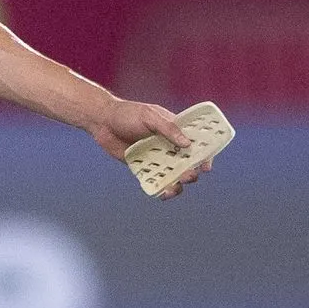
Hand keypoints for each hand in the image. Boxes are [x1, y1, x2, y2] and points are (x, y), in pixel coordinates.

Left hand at [88, 97, 212, 198]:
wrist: (103, 122)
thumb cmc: (128, 114)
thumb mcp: (149, 116)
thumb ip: (168, 129)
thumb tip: (187, 144)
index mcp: (175, 131)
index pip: (196, 144)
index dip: (205, 155)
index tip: (206, 165)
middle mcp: (169, 146)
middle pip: (187, 163)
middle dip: (191, 172)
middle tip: (188, 175)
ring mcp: (157, 158)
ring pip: (173, 175)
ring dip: (177, 184)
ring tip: (174, 187)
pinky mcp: (144, 168)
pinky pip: (156, 181)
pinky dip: (161, 189)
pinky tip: (162, 193)